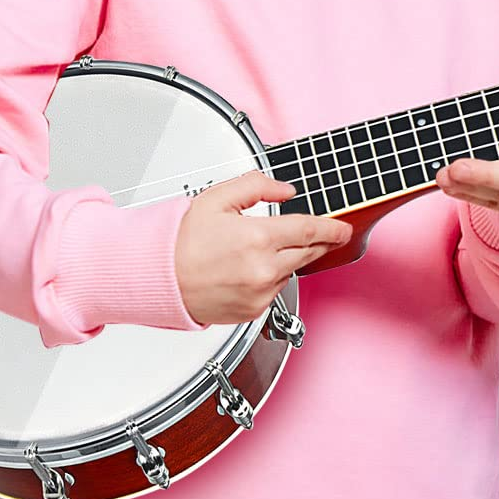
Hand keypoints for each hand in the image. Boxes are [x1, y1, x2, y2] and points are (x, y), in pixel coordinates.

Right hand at [175, 169, 352, 326]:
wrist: (154, 278)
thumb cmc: (178, 241)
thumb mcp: (217, 198)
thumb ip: (257, 186)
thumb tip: (285, 191)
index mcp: (257, 238)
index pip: (311, 231)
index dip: (332, 228)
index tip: (343, 227)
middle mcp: (262, 270)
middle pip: (308, 252)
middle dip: (317, 242)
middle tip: (318, 233)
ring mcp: (258, 294)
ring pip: (291, 271)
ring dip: (288, 258)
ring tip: (259, 249)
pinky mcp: (251, 312)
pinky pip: (274, 291)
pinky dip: (271, 278)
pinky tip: (249, 269)